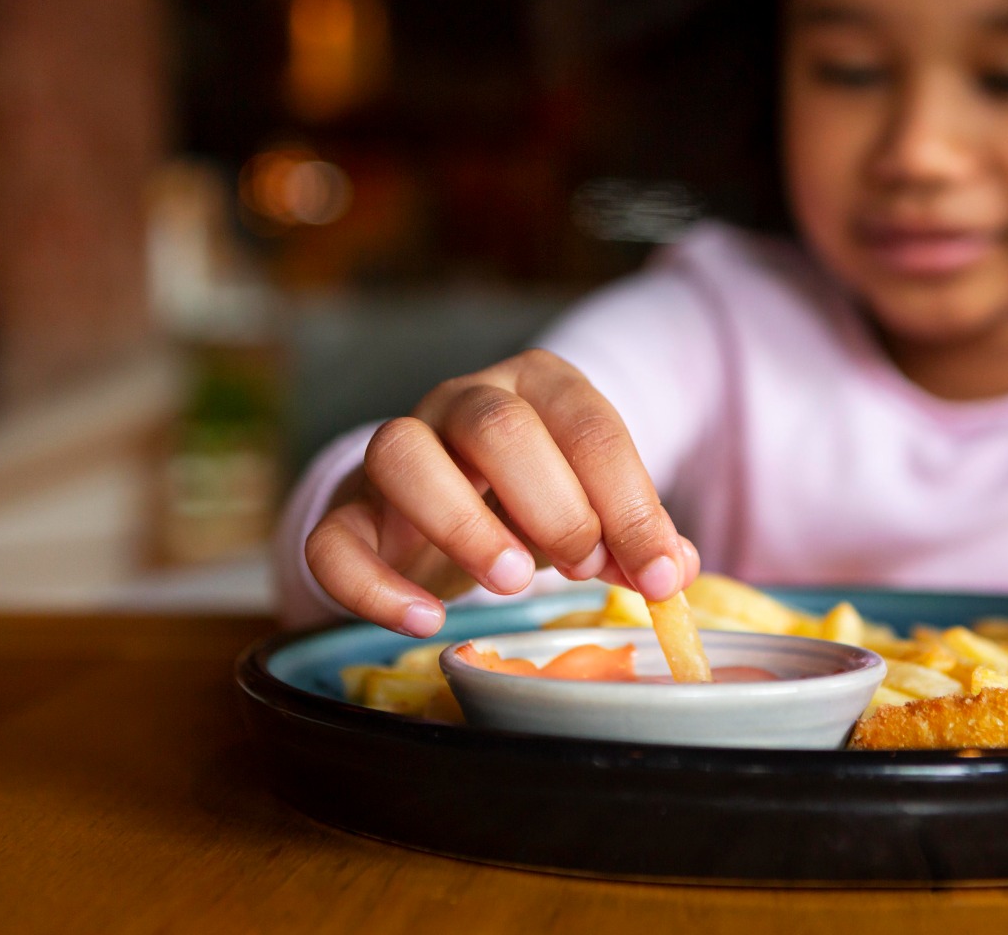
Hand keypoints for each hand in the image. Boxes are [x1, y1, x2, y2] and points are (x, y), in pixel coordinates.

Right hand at [304, 349, 699, 635]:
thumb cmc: (534, 494)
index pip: (588, 427)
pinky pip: (333, 537)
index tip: (657, 576)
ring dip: (462, 524)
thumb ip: (635, 533)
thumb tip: (673, 570)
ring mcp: (396, 448)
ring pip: (401, 454)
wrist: (443, 493)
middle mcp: (462, 401)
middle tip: (583, 567)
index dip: (629, 505)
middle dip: (554, 506)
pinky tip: (426, 621)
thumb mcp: (594, 505)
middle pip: (496, 428)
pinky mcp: (346, 509)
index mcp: (539, 387)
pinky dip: (374, 586)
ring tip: (511, 580)